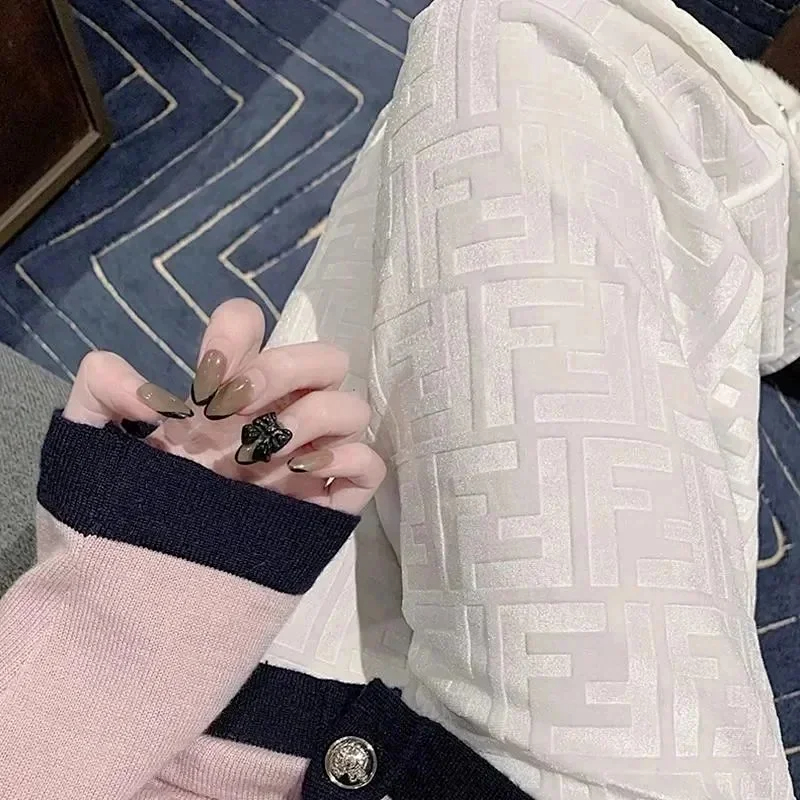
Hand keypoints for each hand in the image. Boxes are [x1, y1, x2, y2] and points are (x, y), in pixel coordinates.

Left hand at [63, 299, 384, 514]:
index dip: (237, 335)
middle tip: (236, 411)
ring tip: (263, 455)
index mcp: (226, 396)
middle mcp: (274, 418)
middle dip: (286, 369)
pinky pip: (368, 464)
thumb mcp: (92, 453)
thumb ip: (96, 397)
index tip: (206, 379)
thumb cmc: (123, 520)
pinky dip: (345, 460)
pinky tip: (296, 479)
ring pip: (352, 406)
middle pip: (324, 357)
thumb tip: (124, 373)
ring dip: (311, 418)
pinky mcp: (329, 505)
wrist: (143, 599)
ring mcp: (306, 461)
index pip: (252, 329)